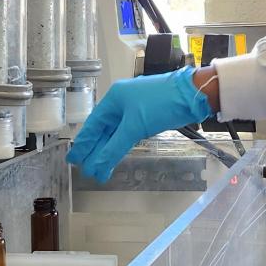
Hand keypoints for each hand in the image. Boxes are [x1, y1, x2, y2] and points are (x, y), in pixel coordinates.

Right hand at [67, 67, 212, 182]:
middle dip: (94, 151)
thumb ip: (114, 148)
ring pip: (115, 133)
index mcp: (113, 99)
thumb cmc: (160, 104)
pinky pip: (127, 133)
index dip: (83, 144)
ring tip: (99, 170)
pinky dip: (120, 145)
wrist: (192, 94)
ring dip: (108, 151)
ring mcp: (134, 108)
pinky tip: (115, 156)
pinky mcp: (146, 115)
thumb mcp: (135, 127)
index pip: (92, 125)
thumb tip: (96, 167)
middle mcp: (121, 102)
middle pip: (102, 130)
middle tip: (85, 170)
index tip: (73, 159)